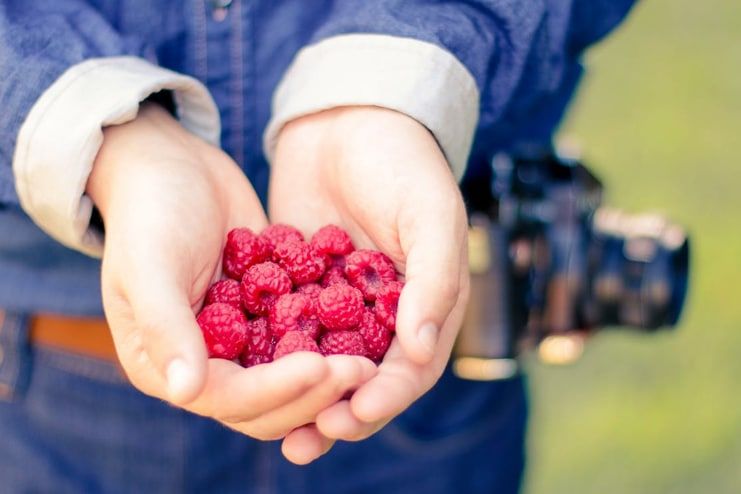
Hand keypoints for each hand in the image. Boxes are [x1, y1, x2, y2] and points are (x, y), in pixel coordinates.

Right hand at [87, 103, 375, 452]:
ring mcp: (241, 343)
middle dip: (314, 393)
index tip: (320, 367)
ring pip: (293, 381)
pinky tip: (372, 332)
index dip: (276, 391)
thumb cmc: (151, 212)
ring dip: (329, 379)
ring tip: (372, 362)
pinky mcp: (269, 317)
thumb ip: (166, 326)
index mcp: (166, 366)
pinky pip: (305, 339)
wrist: (175, 166)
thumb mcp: (150, 264)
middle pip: (268, 404)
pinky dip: (333, 342)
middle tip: (362, 370)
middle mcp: (207, 365)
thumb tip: (188, 390)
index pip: (229, 398)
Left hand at [270, 107, 469, 459]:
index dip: (385, 397)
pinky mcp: (297, 286)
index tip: (354, 414)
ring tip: (276, 432)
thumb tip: (419, 350)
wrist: (348, 119)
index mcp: (424, 303)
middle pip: (362, 378)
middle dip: (338, 411)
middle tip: (308, 438)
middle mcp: (381, 313)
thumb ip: (434, 281)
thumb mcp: (430, 215)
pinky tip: (243, 375)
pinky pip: (284, 328)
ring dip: (300, 399)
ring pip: (320, 363)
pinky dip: (269, 354)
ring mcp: (337, 302)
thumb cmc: (402, 163)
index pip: (410, 367)